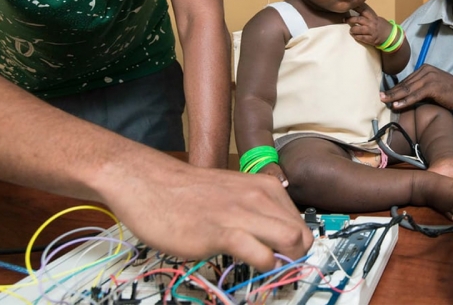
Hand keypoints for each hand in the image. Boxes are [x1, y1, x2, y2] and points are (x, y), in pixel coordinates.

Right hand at [99, 159, 311, 270]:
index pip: (301, 222)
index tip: (287, 257)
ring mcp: (243, 214)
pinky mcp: (223, 232)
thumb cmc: (187, 192)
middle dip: (298, 257)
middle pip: (303, 234)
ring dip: (285, 263)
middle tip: (281, 268)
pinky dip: (263, 267)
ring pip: (291, 241)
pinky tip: (249, 266)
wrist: (150, 183)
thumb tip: (273, 236)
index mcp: (265, 186)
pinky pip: (261, 255)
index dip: (298, 245)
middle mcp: (259, 197)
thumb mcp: (233, 193)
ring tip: (267, 269)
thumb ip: (255, 210)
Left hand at [346, 4, 390, 47]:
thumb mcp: (377, 19)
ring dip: (353, 29)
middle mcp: (372, 23)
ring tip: (351, 30)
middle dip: (351, 19)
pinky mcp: (371, 39)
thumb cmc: (383, 27)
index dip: (356, 7)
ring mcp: (371, 31)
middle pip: (359, 19)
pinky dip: (356, 37)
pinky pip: (361, 38)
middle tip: (346, 19)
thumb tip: (359, 11)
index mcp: (373, 17)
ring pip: (359, 29)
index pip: (363, 10)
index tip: (349, 5)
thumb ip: (369, 17)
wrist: (391, 37)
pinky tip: (354, 36)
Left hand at [380, 64, 452, 110]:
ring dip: (395, 96)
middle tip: (380, 96)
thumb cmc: (450, 93)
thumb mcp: (434, 86)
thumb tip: (407, 94)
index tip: (386, 94)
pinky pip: (415, 95)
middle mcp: (426, 70)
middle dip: (392, 91)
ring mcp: (429, 78)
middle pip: (405, 83)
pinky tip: (397, 105)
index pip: (407, 80)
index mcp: (425, 69)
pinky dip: (405, 101)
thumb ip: (421, 87)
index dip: (396, 88)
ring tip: (385, 100)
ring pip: (408, 89)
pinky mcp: (432, 87)